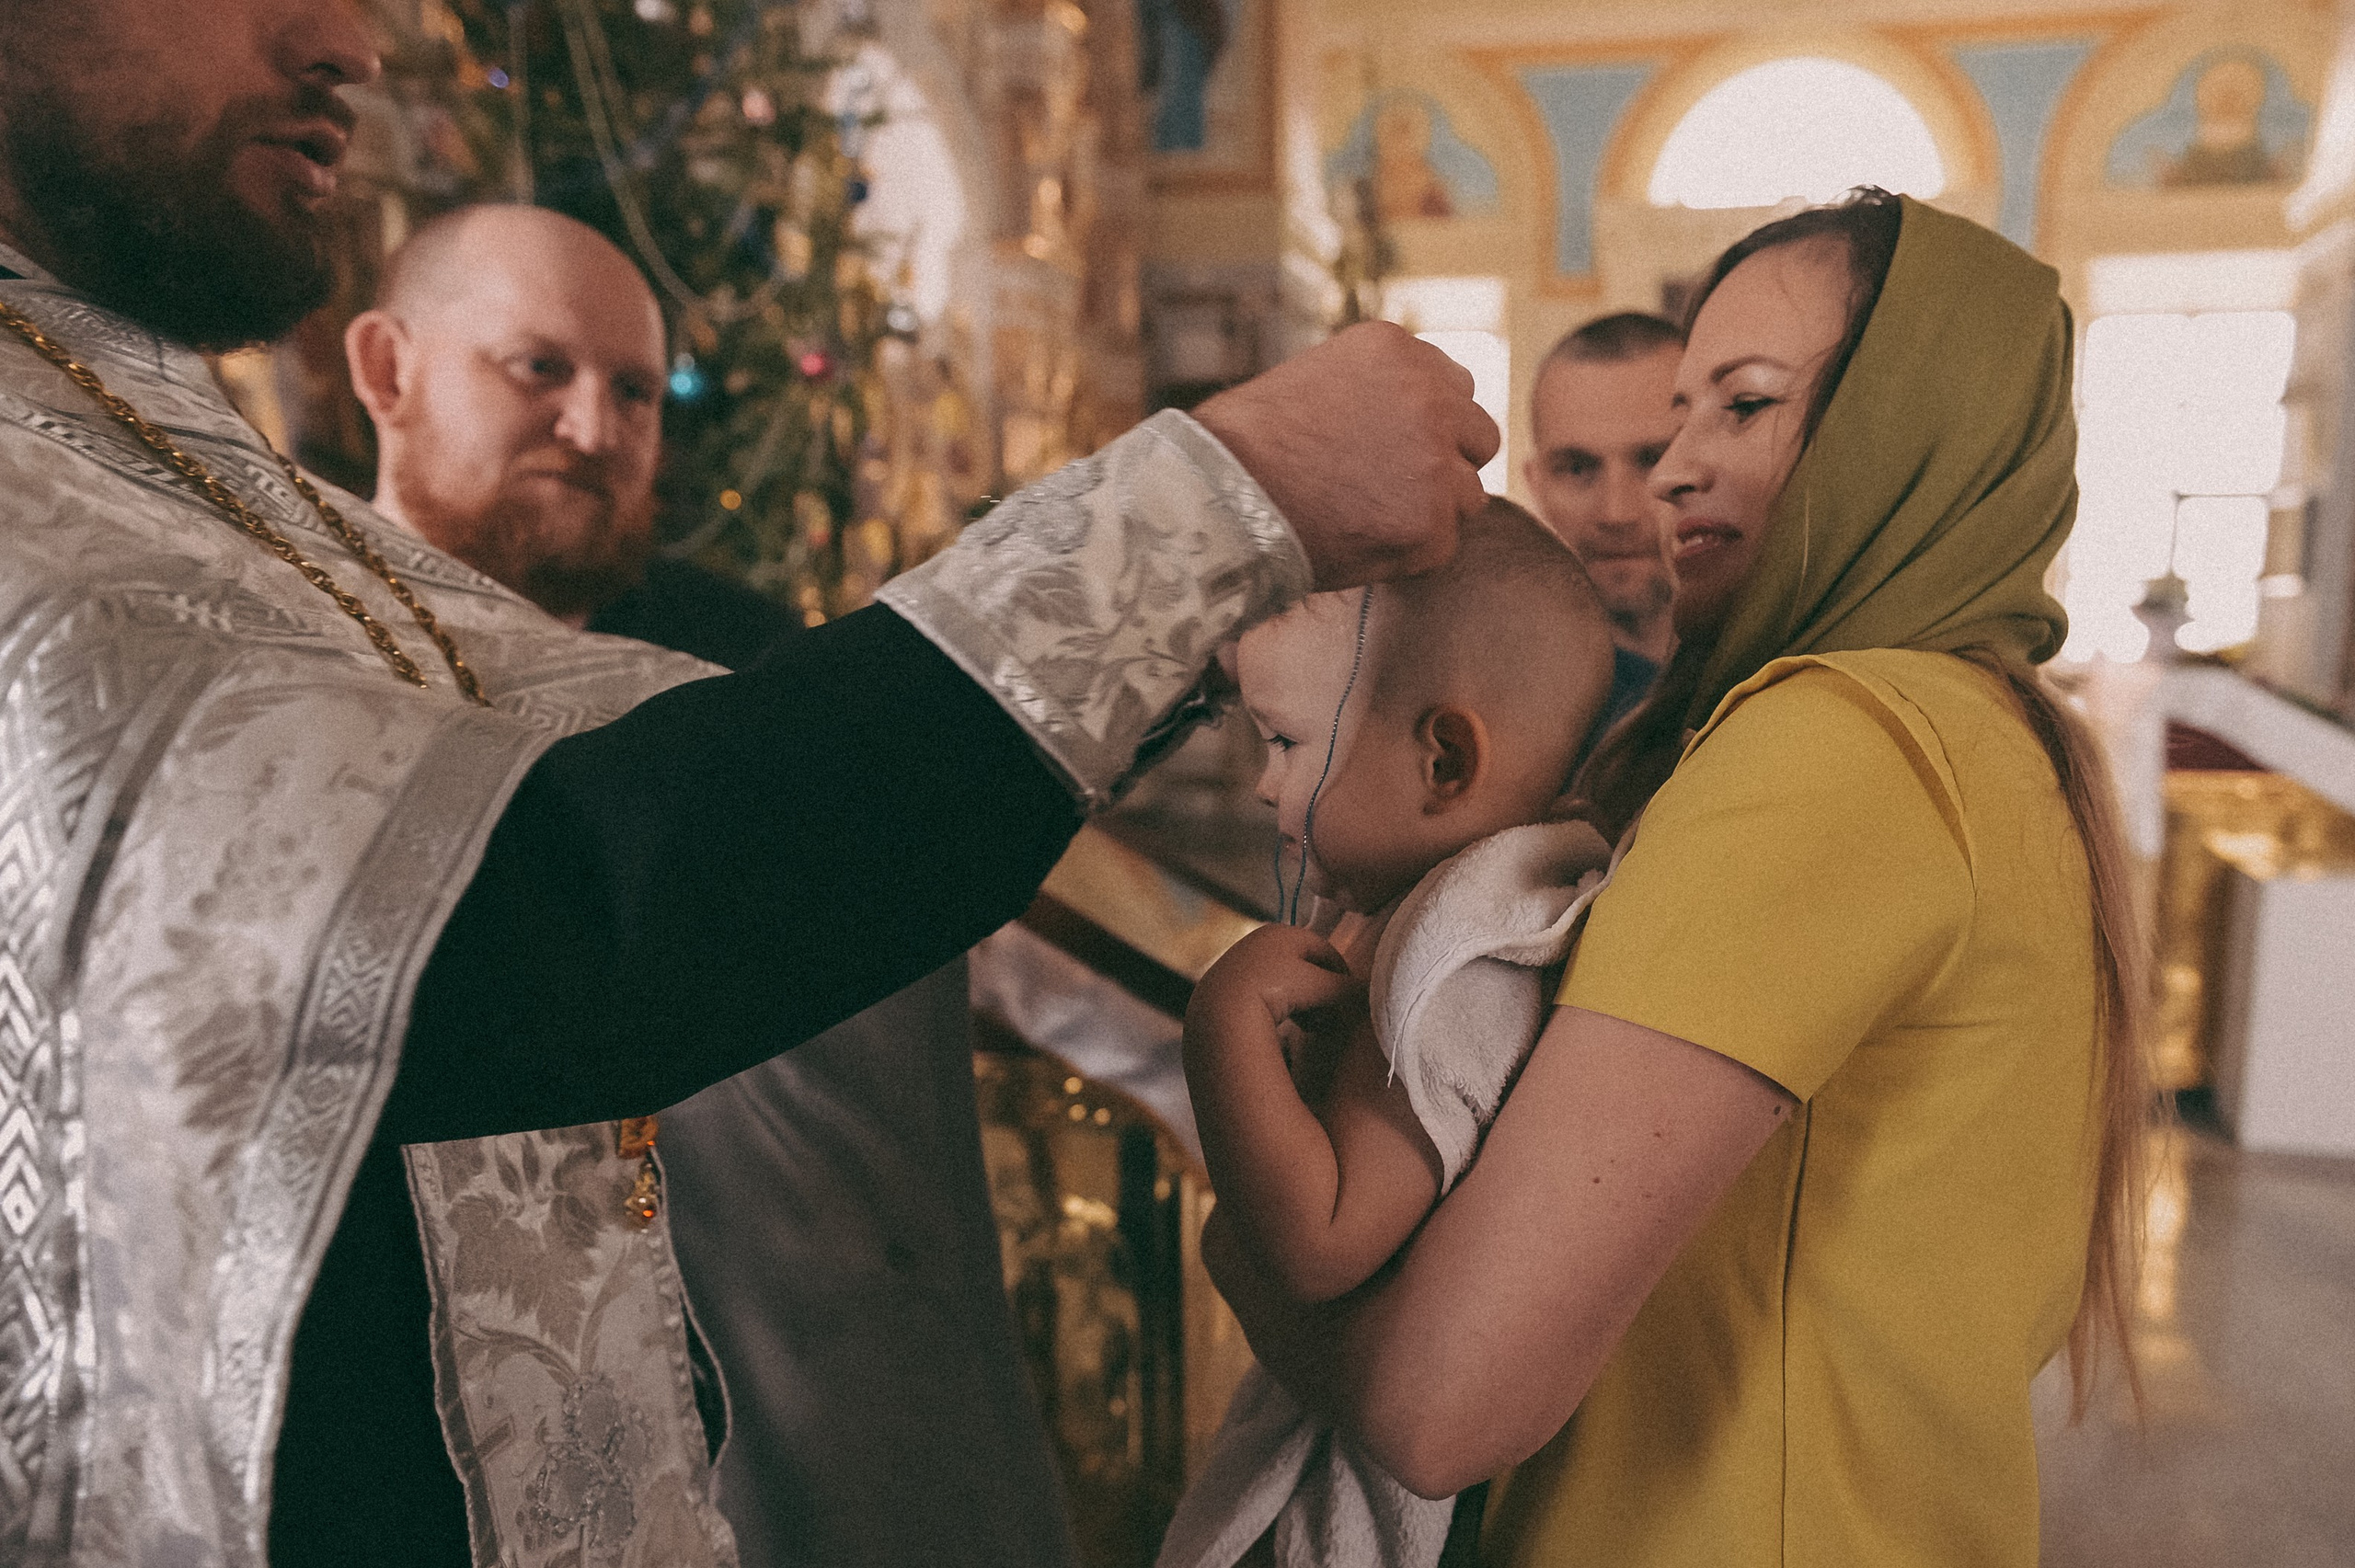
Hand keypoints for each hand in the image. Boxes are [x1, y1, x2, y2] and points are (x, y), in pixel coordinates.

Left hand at [1189, 924, 1364, 1044]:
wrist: (1222, 1010)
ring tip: (1312, 1028)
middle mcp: (1259, 940)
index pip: (1325, 951)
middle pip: (1305, 968)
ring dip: (1304, 1004)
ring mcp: (1240, 962)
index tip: (1350, 1001)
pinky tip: (1287, 1030)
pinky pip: (1264, 995)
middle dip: (1322, 993)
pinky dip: (1281, 1009)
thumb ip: (1347, 988)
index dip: (1342, 977)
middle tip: (1331, 1019)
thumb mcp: (1322, 987)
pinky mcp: (1227, 985)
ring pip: (1285, 984)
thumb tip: (1367, 993)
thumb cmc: (1277, 990)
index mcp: (1283, 932)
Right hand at [1193, 323, 1497, 589]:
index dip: (1429, 426)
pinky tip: (1358, 546)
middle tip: (1394, 493)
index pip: (1455, 387)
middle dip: (1446, 465)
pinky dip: (1408, 555)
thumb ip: (1371, 393)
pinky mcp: (1431, 523)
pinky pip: (1443, 545)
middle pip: (1478, 437)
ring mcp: (1435, 461)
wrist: (1214, 498)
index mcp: (1397, 350)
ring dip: (1431, 512)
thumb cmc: (1241, 447)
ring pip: (1467, 496)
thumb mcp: (1312, 383)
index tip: (1395, 451)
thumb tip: (1404, 428)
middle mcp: (1429, 397)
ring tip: (1367, 522)